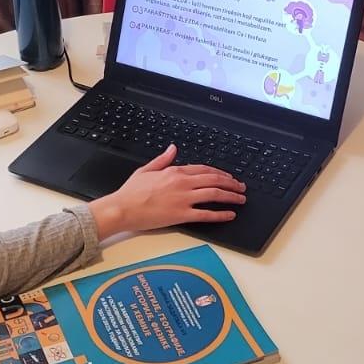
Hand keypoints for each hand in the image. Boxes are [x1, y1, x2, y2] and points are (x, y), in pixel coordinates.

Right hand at [88, 145, 245, 239]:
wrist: (122, 208)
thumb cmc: (131, 192)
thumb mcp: (146, 169)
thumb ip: (163, 159)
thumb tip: (173, 148)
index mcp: (174, 172)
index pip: (203, 169)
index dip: (219, 172)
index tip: (228, 176)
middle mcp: (182, 183)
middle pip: (214, 180)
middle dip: (231, 183)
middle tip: (241, 187)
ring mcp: (183, 199)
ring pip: (214, 194)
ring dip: (231, 195)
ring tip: (241, 198)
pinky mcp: (181, 215)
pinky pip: (206, 214)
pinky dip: (221, 214)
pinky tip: (230, 214)